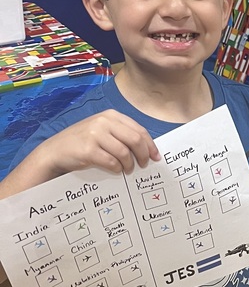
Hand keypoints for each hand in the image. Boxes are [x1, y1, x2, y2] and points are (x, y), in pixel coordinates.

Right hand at [38, 110, 160, 176]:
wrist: (55, 151)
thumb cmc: (82, 142)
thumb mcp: (102, 130)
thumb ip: (121, 134)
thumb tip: (146, 148)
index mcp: (110, 115)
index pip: (139, 130)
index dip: (150, 144)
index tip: (156, 156)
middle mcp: (103, 122)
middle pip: (135, 140)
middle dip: (143, 154)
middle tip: (144, 165)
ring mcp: (95, 135)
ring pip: (125, 152)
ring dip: (130, 164)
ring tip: (128, 170)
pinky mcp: (89, 150)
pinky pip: (112, 162)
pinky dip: (117, 168)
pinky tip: (116, 170)